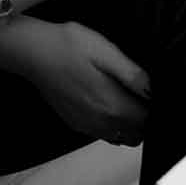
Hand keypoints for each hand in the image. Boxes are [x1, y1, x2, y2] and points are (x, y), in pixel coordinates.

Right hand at [15, 18, 149, 144]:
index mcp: (112, 105)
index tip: (152, 92)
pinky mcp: (74, 122)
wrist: (32, 52)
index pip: (148, 121)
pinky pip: (101, 134)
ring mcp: (86, 125)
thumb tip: (154, 90)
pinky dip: (110, 125)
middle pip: (136, 134)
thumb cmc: (67, 46)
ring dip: (127, 124)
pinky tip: (103, 101)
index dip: (154, 108)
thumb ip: (132, 75)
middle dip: (144, 119)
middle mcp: (100, 122)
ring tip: (123, 97)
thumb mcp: (106, 51)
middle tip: (140, 94)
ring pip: (120, 137)